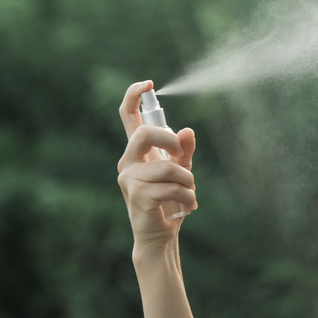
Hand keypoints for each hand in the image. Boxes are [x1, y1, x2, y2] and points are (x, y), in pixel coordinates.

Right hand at [117, 80, 197, 248]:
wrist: (160, 234)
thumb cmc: (169, 199)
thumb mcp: (182, 170)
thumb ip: (184, 150)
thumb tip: (187, 131)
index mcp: (138, 151)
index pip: (128, 117)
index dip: (134, 96)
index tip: (148, 83)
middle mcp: (128, 162)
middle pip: (144, 135)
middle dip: (170, 141)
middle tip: (182, 156)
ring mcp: (129, 179)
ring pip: (167, 167)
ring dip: (187, 181)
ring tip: (190, 194)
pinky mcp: (136, 196)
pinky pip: (171, 187)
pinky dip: (187, 197)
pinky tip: (187, 207)